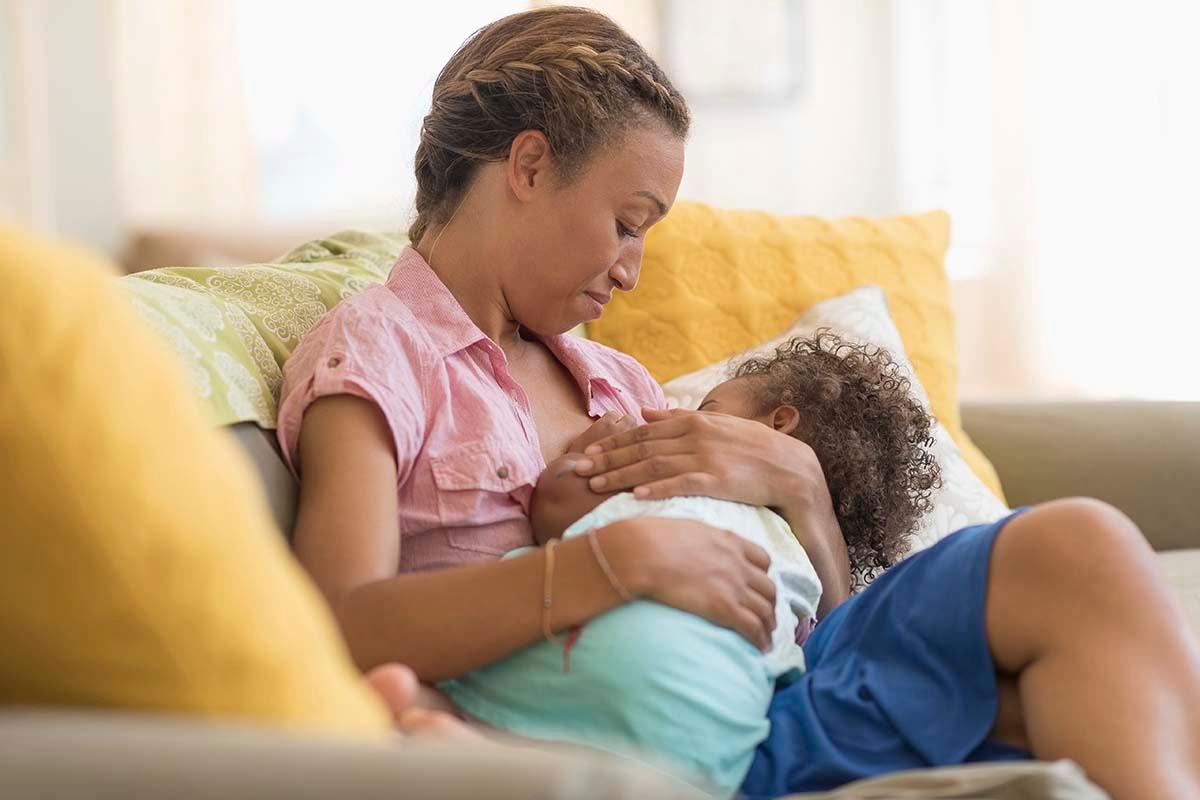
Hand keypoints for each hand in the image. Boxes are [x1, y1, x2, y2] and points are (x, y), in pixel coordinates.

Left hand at [578, 407, 851, 611]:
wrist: (790, 468)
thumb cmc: (750, 448)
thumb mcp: (714, 425)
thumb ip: (677, 418)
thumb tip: (645, 411)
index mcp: (692, 422)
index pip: (642, 432)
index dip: (612, 443)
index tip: (586, 453)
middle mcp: (695, 436)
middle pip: (641, 448)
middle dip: (606, 459)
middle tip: (578, 470)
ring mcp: (705, 458)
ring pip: (653, 466)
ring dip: (620, 475)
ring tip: (594, 485)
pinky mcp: (717, 479)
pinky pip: (681, 484)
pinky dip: (657, 489)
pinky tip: (635, 496)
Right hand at [601, 518, 777, 650]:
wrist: (644, 553)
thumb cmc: (654, 539)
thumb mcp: (686, 529)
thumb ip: (700, 539)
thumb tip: (691, 546)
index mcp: (730, 542)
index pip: (762, 560)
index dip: (763, 576)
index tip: (757, 587)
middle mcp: (738, 563)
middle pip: (768, 588)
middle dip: (770, 604)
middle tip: (766, 617)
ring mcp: (733, 586)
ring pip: (765, 610)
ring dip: (768, 625)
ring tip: (766, 638)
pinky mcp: (724, 607)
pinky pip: (752, 627)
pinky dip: (760, 639)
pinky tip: (759, 648)